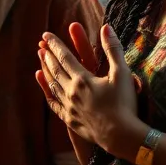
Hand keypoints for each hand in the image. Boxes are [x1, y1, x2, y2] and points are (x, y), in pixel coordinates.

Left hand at [37, 24, 145, 160]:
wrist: (122, 136)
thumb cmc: (125, 104)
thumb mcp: (122, 74)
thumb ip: (113, 50)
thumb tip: (106, 27)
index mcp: (82, 78)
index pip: (63, 56)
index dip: (54, 44)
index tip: (45, 35)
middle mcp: (71, 91)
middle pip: (55, 69)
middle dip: (47, 55)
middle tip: (41, 45)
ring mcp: (68, 106)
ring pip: (52, 84)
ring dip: (45, 70)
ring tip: (40, 59)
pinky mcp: (70, 120)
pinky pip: (53, 103)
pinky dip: (47, 91)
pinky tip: (44, 85)